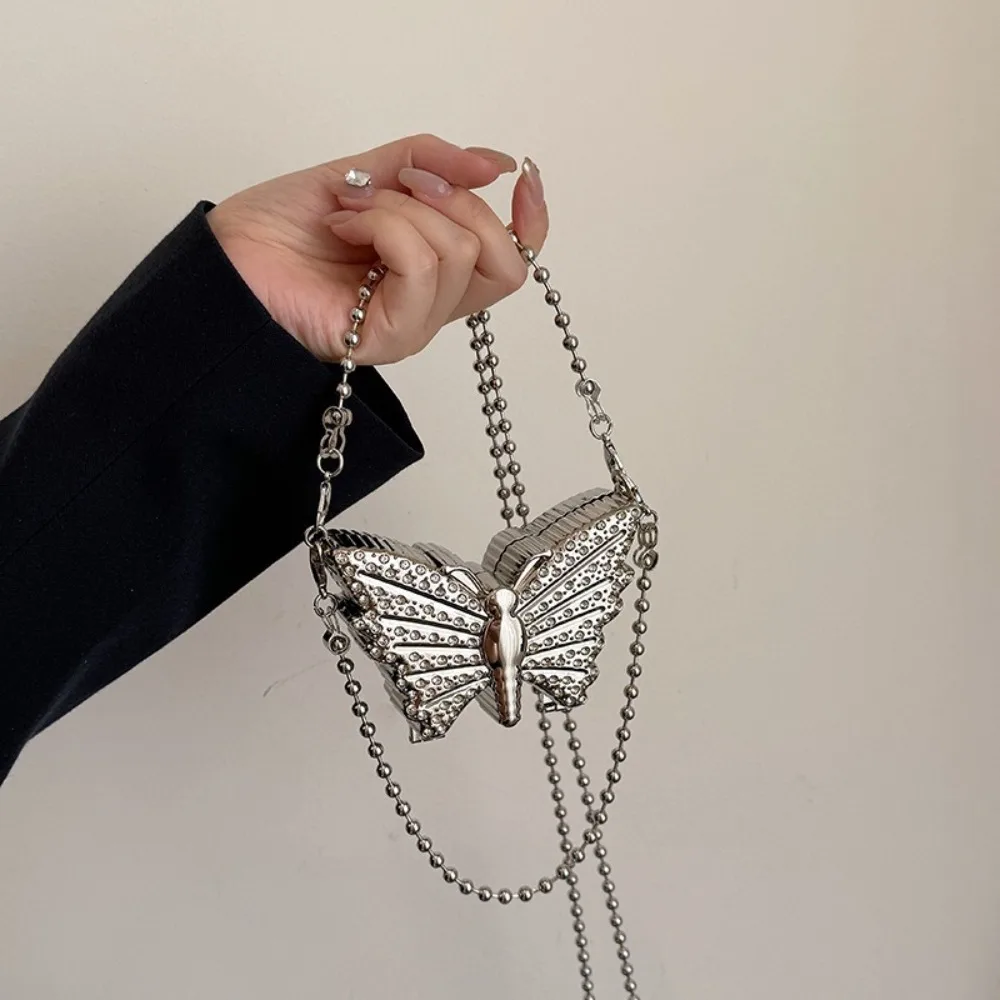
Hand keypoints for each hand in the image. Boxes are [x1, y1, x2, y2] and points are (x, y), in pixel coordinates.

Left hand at [207, 134, 548, 364]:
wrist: (225, 261)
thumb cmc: (283, 229)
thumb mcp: (367, 173)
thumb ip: (429, 164)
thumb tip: (494, 163)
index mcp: (433, 273)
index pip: (512, 261)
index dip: (531, 219)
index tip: (520, 173)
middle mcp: (431, 306)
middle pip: (499, 258)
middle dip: (454, 199)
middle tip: (398, 183)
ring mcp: (413, 327)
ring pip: (455, 252)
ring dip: (398, 209)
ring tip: (350, 211)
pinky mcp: (389, 339)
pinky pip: (421, 267)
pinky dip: (384, 228)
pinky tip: (346, 230)